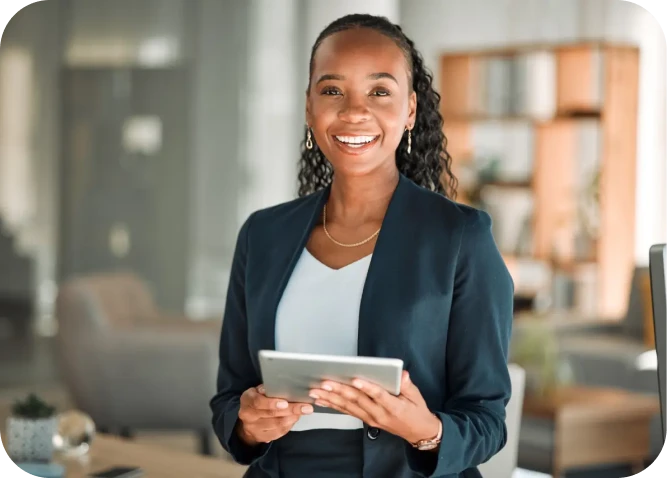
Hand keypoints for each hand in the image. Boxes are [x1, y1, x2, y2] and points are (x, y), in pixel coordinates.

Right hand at [236, 385, 313, 445]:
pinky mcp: (262, 437)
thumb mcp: (257, 391)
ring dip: (293, 417)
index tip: (285, 403)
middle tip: (306, 407)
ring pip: (277, 424)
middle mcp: (248, 416)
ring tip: (303, 411)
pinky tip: (296, 418)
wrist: (247, 420)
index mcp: (247, 401)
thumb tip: (278, 387)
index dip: (272, 403)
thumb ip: (267, 389)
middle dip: (291, 410)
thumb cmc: (256, 399)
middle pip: (271, 414)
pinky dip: (290, 424)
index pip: (258, 402)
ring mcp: (254, 429)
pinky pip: (279, 432)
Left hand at [308, 371, 440, 444]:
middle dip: (339, 390)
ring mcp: (371, 419)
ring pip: (348, 407)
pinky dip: (334, 406)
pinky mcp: (366, 420)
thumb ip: (407, 385)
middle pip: (357, 401)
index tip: (355, 379)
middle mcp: (379, 414)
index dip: (367, 388)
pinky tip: (322, 400)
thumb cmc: (416, 411)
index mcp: (393, 407)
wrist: (418, 432)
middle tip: (325, 382)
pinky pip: (348, 412)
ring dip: (331, 398)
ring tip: (316, 391)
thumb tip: (402, 374)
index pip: (378, 396)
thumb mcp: (417, 396)